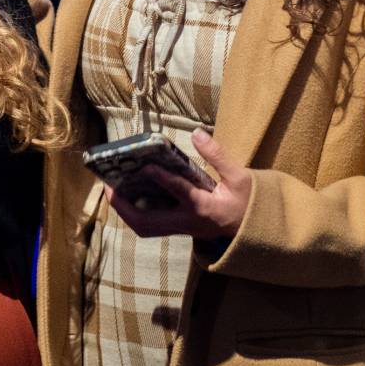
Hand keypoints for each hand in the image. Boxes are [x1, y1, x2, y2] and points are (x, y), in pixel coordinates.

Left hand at [104, 130, 250, 241]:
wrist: (255, 232)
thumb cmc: (248, 202)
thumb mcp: (240, 177)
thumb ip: (218, 156)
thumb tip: (197, 133)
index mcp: (205, 208)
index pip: (181, 193)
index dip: (162, 180)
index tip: (146, 166)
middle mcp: (188, 222)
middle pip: (149, 223)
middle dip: (125, 207)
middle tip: (109, 186)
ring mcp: (182, 228)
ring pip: (147, 228)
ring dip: (126, 212)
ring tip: (113, 191)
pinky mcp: (180, 228)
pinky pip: (152, 225)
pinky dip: (136, 212)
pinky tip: (128, 195)